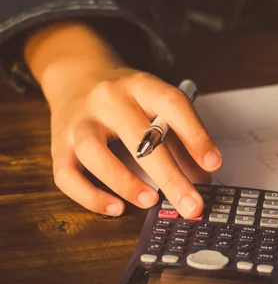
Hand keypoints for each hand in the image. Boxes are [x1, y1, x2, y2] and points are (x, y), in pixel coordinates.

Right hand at [24, 21, 220, 217]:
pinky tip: (116, 208)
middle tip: (192, 206)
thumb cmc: (127, 99)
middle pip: (139, 137)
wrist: (77, 75)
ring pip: (95, 153)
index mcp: (141, 86)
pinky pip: (67, 176)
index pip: (171, 104)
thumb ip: (181, 140)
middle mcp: (108, 100)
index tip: (214, 164)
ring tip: (151, 202)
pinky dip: (91, 197)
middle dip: (170, 177)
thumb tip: (203, 180)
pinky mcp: (57, 145)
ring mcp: (79, 122)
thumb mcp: (156, 107)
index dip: (195, 135)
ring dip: (126, 182)